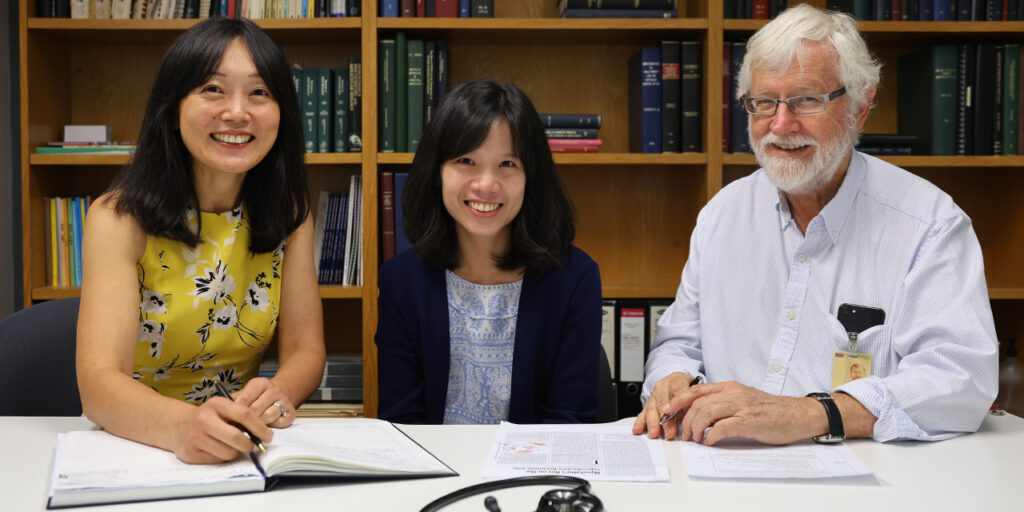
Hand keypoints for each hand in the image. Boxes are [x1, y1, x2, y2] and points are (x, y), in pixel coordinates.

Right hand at [173, 396, 274, 463]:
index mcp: (216, 404)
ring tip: (232, 446)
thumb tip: (265, 434)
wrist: (179, 426)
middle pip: (236, 437)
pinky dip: (222, 457)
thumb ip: (242, 416)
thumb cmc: (210, 417)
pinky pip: (217, 461)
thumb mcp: (223, 409)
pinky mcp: (191, 453)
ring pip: (228, 452)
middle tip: (252, 445)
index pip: (244, 414)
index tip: (269, 436)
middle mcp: (204, 419)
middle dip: (249, 444)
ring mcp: (196, 437)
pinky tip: (218, 449)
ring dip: (235, 452)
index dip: (260, 427)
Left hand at [233, 377, 295, 427]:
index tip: (229, 420)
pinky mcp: (291, 411)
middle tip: (238, 429)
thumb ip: (233, 401)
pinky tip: (268, 426)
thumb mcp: (244, 394)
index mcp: (260, 383)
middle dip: (246, 421)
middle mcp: (273, 389)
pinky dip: (273, 426)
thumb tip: (219, 411)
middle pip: (256, 409)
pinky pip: (280, 422)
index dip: (236, 411)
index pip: (245, 398)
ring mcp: (284, 400)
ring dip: (260, 424)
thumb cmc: (256, 399)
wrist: (278, 396)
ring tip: (253, 428)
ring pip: (269, 415)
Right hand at [632, 372, 698, 439]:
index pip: (677, 395)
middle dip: (664, 420)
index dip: (677, 410)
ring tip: (654, 433)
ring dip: (652, 422)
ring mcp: (654, 394)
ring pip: (651, 408)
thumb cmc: (688, 387)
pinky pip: (643, 411)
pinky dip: (640, 421)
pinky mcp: (648, 401)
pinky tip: (638, 429)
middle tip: (668, 433)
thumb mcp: (694, 391)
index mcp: (677, 381)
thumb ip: (692, 403)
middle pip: (662, 403)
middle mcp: (663, 386)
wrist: (677, 380)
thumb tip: (690, 420)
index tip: (679, 422)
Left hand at [669, 381, 824, 445]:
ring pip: (706, 412)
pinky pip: (723, 427)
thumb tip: (700, 413)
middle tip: (683, 434)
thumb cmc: (770, 410)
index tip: (666, 410)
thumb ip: (723, 402)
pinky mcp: (750, 421)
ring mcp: (742, 406)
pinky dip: (712, 435)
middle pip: (698, 403)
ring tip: (695, 439)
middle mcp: (734, 393)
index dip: (678, 400)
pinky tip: (710, 441)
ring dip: (695, 428)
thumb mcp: (743, 399)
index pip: (697, 390)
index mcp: (730, 387)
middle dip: (684, 419)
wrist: (798, 414)